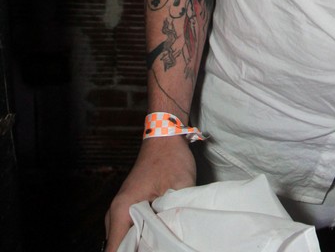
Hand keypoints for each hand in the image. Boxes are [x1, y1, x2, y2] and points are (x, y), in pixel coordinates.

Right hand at [104, 136, 196, 250]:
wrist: (165, 135)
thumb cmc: (170, 158)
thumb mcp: (179, 188)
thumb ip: (174, 217)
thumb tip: (174, 239)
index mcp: (122, 210)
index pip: (116, 251)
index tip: (153, 251)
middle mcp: (115, 214)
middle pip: (120, 248)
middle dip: (139, 251)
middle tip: (162, 246)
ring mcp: (120, 211)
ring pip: (125, 241)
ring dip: (141, 245)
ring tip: (162, 242)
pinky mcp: (128, 209)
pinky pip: (130, 232)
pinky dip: (142, 237)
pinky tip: (159, 236)